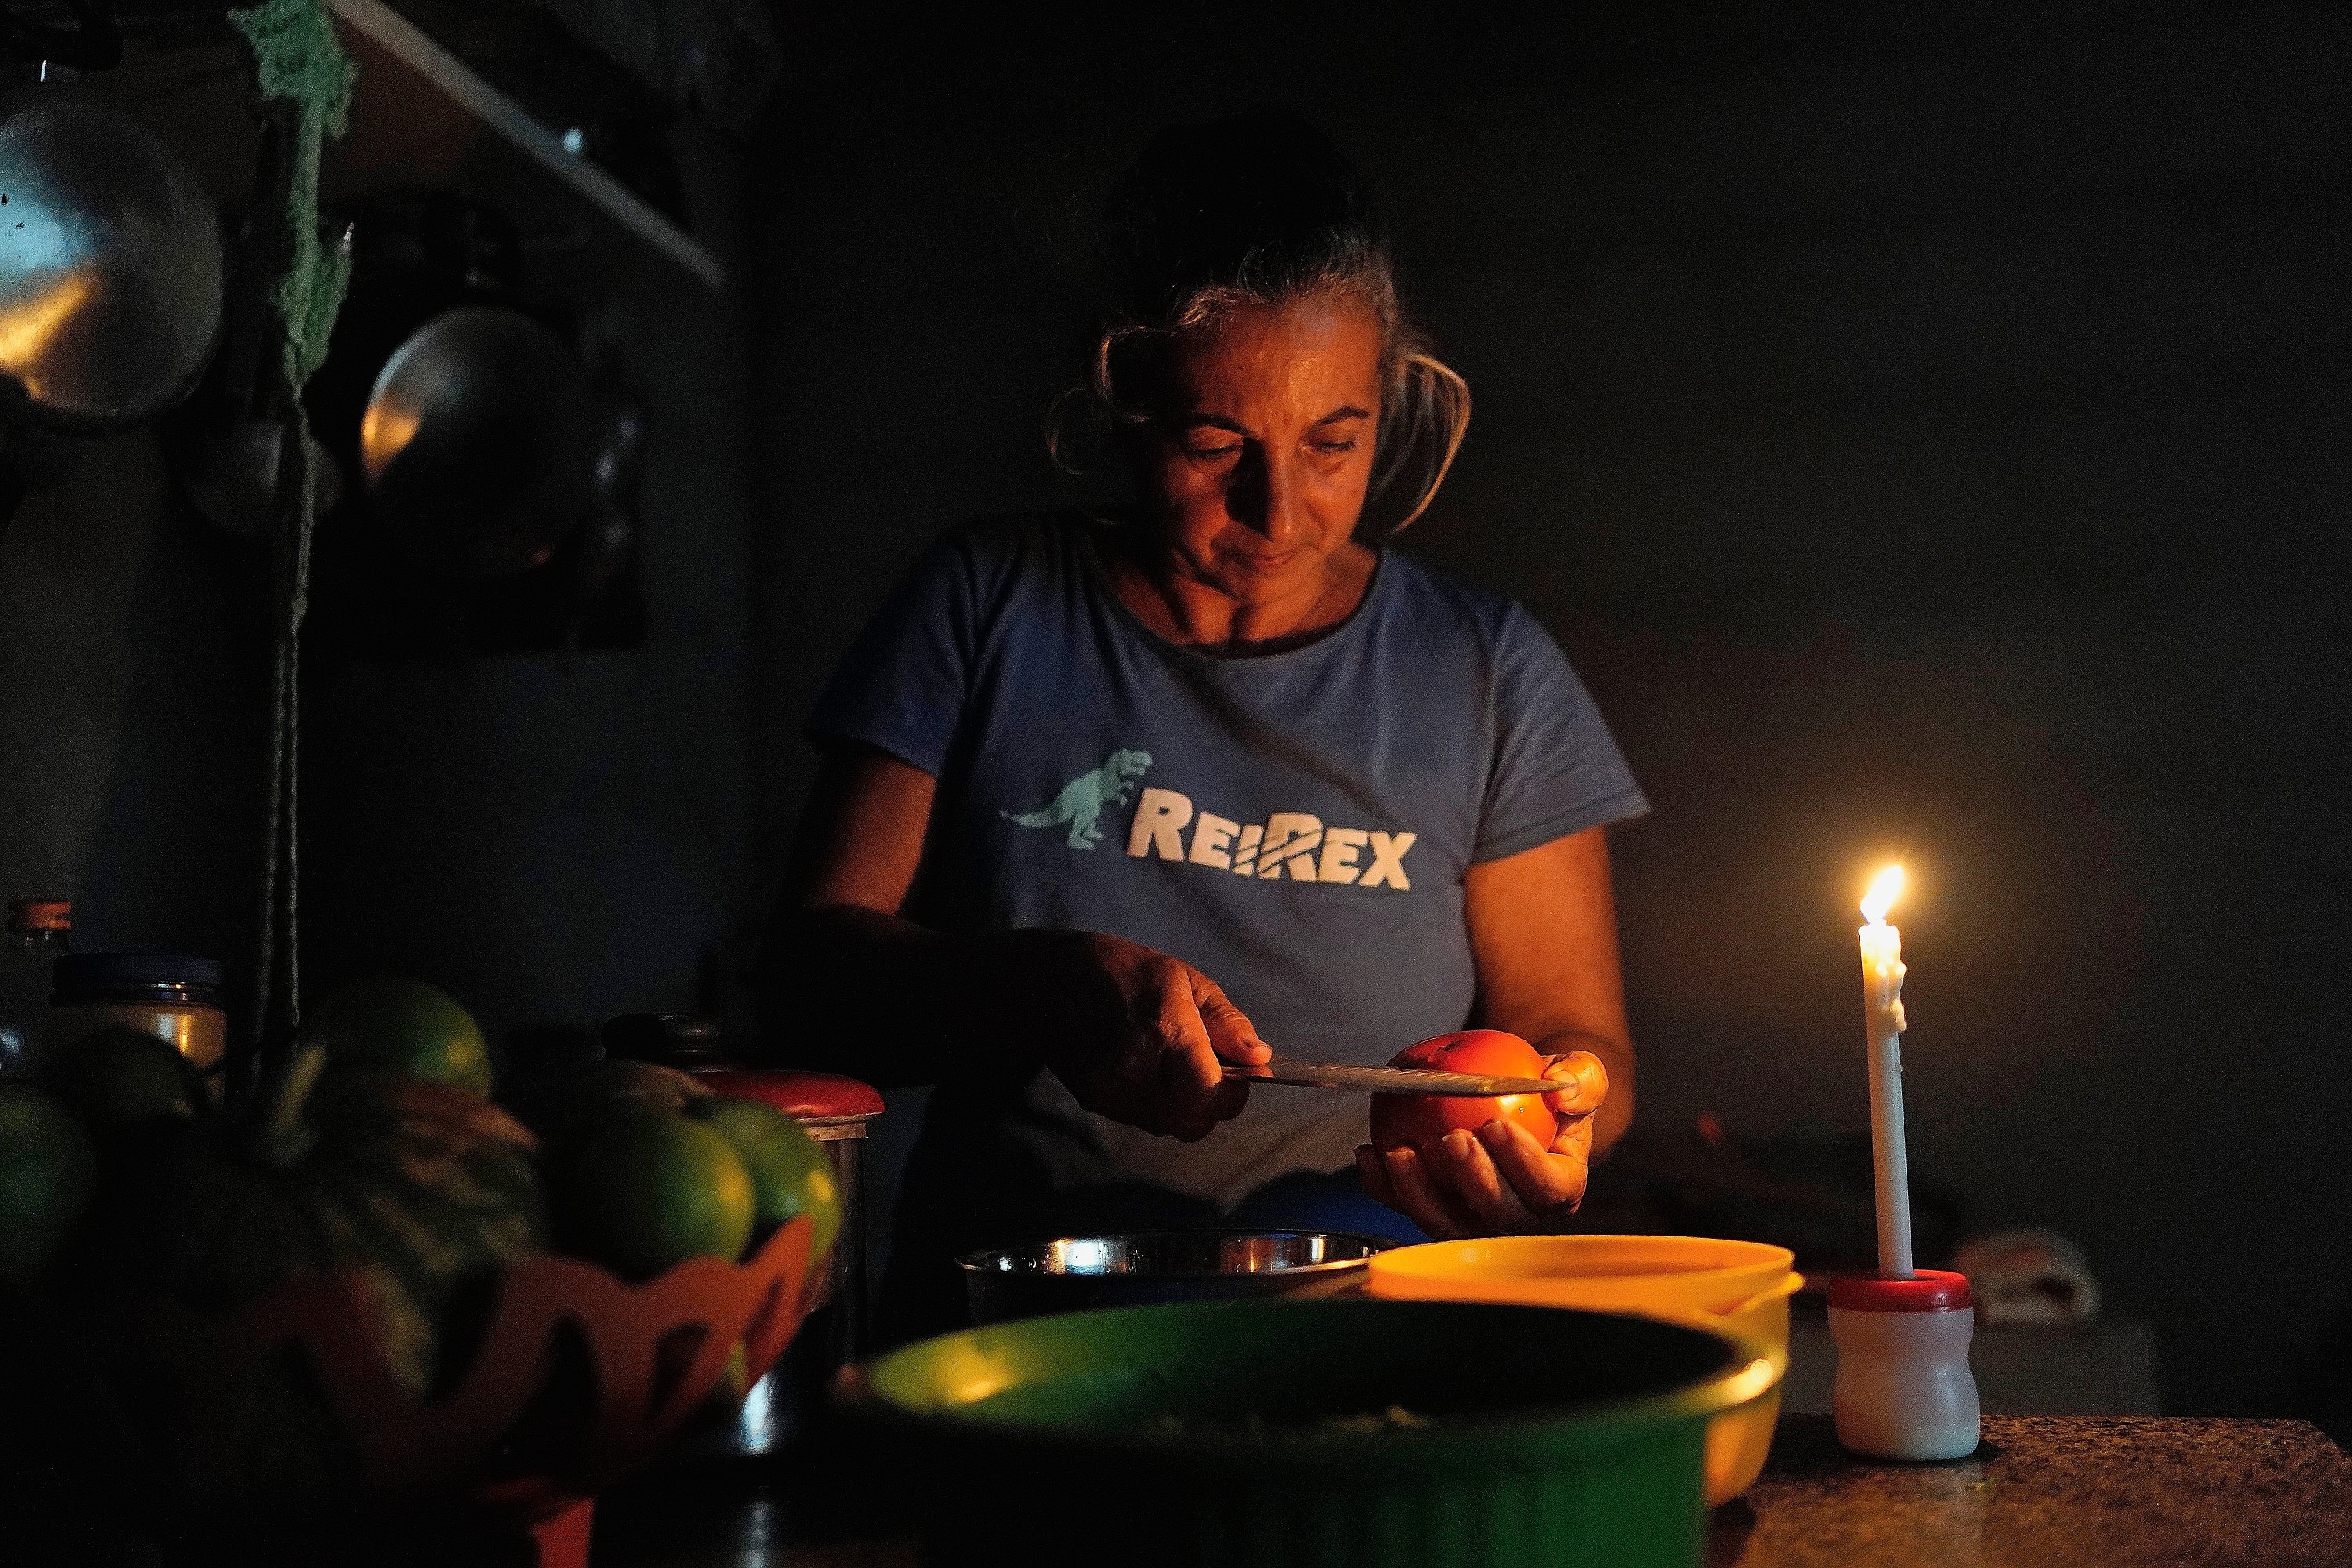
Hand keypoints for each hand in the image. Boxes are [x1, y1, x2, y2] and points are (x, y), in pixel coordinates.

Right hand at [1001, 929, 1270, 1140]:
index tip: (1235, 1072)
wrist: (1050, 980)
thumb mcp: (1187, 981)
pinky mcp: (1095, 1102)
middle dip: (1210, 1104)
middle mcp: (1136, 1071)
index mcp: (1166, 1033)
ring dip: (1183, 1106)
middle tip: (1204, 1069)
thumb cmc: (1126, 971)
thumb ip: (1227, 1024)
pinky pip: (1144, 1121)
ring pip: (1171, 1128)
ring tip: (1170, 1065)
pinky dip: (1155, 1104)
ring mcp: (1111, 1091)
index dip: (1234, 1092)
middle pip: (1196, 1123)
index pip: (1214, 1097)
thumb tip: (1261, 1060)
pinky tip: (1144, 1070)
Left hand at [1355, 1052, 1605, 1237]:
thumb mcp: (1577, 1072)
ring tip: (1400, 1151)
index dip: (1524, 1165)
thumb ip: (1582, 1079)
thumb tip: (1562, 1090)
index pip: (1549, 1189)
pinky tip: (1369, 1154)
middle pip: (1498, 1216)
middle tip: (1452, 1137)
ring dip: (1419, 1193)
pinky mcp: (1435, 1210)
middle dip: (1474, 1181)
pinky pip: (1407, 1207)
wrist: (1513, 1097)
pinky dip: (1384, 1187)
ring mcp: (1473, 1217)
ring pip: (1446, 1223)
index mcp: (1560, 1187)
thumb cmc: (1547, 1088)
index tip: (1498, 1125)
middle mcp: (1519, 1214)